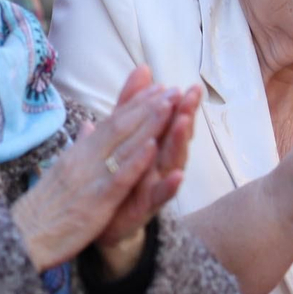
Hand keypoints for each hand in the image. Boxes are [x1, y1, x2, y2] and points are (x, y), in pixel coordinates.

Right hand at [11, 67, 180, 271]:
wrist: (21, 237)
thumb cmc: (40, 210)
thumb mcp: (60, 173)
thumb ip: (78, 149)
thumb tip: (87, 127)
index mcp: (78, 153)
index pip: (110, 122)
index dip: (135, 105)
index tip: (156, 88)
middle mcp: (84, 159)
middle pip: (120, 126)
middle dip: (148, 105)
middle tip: (172, 88)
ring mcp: (90, 178)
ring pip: (123, 144)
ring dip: (148, 122)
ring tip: (170, 102)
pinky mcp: (96, 201)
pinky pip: (119, 177)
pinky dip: (136, 160)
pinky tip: (153, 145)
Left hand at [92, 82, 201, 277]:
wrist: (100, 221)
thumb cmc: (116, 174)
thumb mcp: (119, 136)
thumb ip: (129, 106)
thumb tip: (142, 72)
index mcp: (150, 145)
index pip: (166, 121)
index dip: (176, 104)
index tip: (187, 85)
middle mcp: (158, 163)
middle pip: (174, 136)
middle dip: (184, 115)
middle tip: (192, 96)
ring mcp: (155, 184)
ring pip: (171, 161)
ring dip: (178, 141)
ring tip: (184, 122)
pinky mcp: (147, 206)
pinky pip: (161, 196)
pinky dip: (169, 186)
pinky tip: (178, 175)